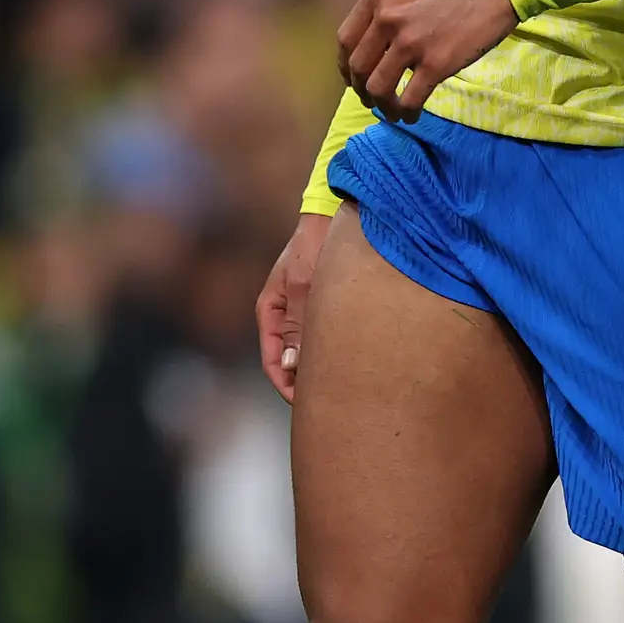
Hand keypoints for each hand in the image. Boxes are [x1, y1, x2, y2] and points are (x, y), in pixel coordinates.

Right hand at [257, 211, 330, 400]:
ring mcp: (305, 314)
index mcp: (270, 311)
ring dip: (321, 372)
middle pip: (290, 363)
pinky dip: (333, 355)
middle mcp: (285, 317)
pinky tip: (352, 366)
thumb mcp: (304, 283)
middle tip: (328, 407)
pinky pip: (324, 340)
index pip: (272, 359)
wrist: (338, 216)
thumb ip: (298, 323)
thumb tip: (291, 363)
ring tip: (344, 390)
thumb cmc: (316, 244)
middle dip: (305, 386)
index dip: (285, 386)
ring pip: (308, 354)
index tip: (304, 404)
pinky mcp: (325, 310)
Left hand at [339, 0, 516, 119]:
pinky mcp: (435, 63)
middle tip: (370, 99)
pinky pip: (409, 99)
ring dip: (382, 105)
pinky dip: (406, 112)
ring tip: (392, 110)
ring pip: (378, 88)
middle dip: (361, 90)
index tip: (353, 78)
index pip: (346, 40)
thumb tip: (370, 42)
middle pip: (358, 68)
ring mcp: (410, 42)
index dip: (345, 66)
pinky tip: (411, 114)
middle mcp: (387, 18)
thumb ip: (383, 7)